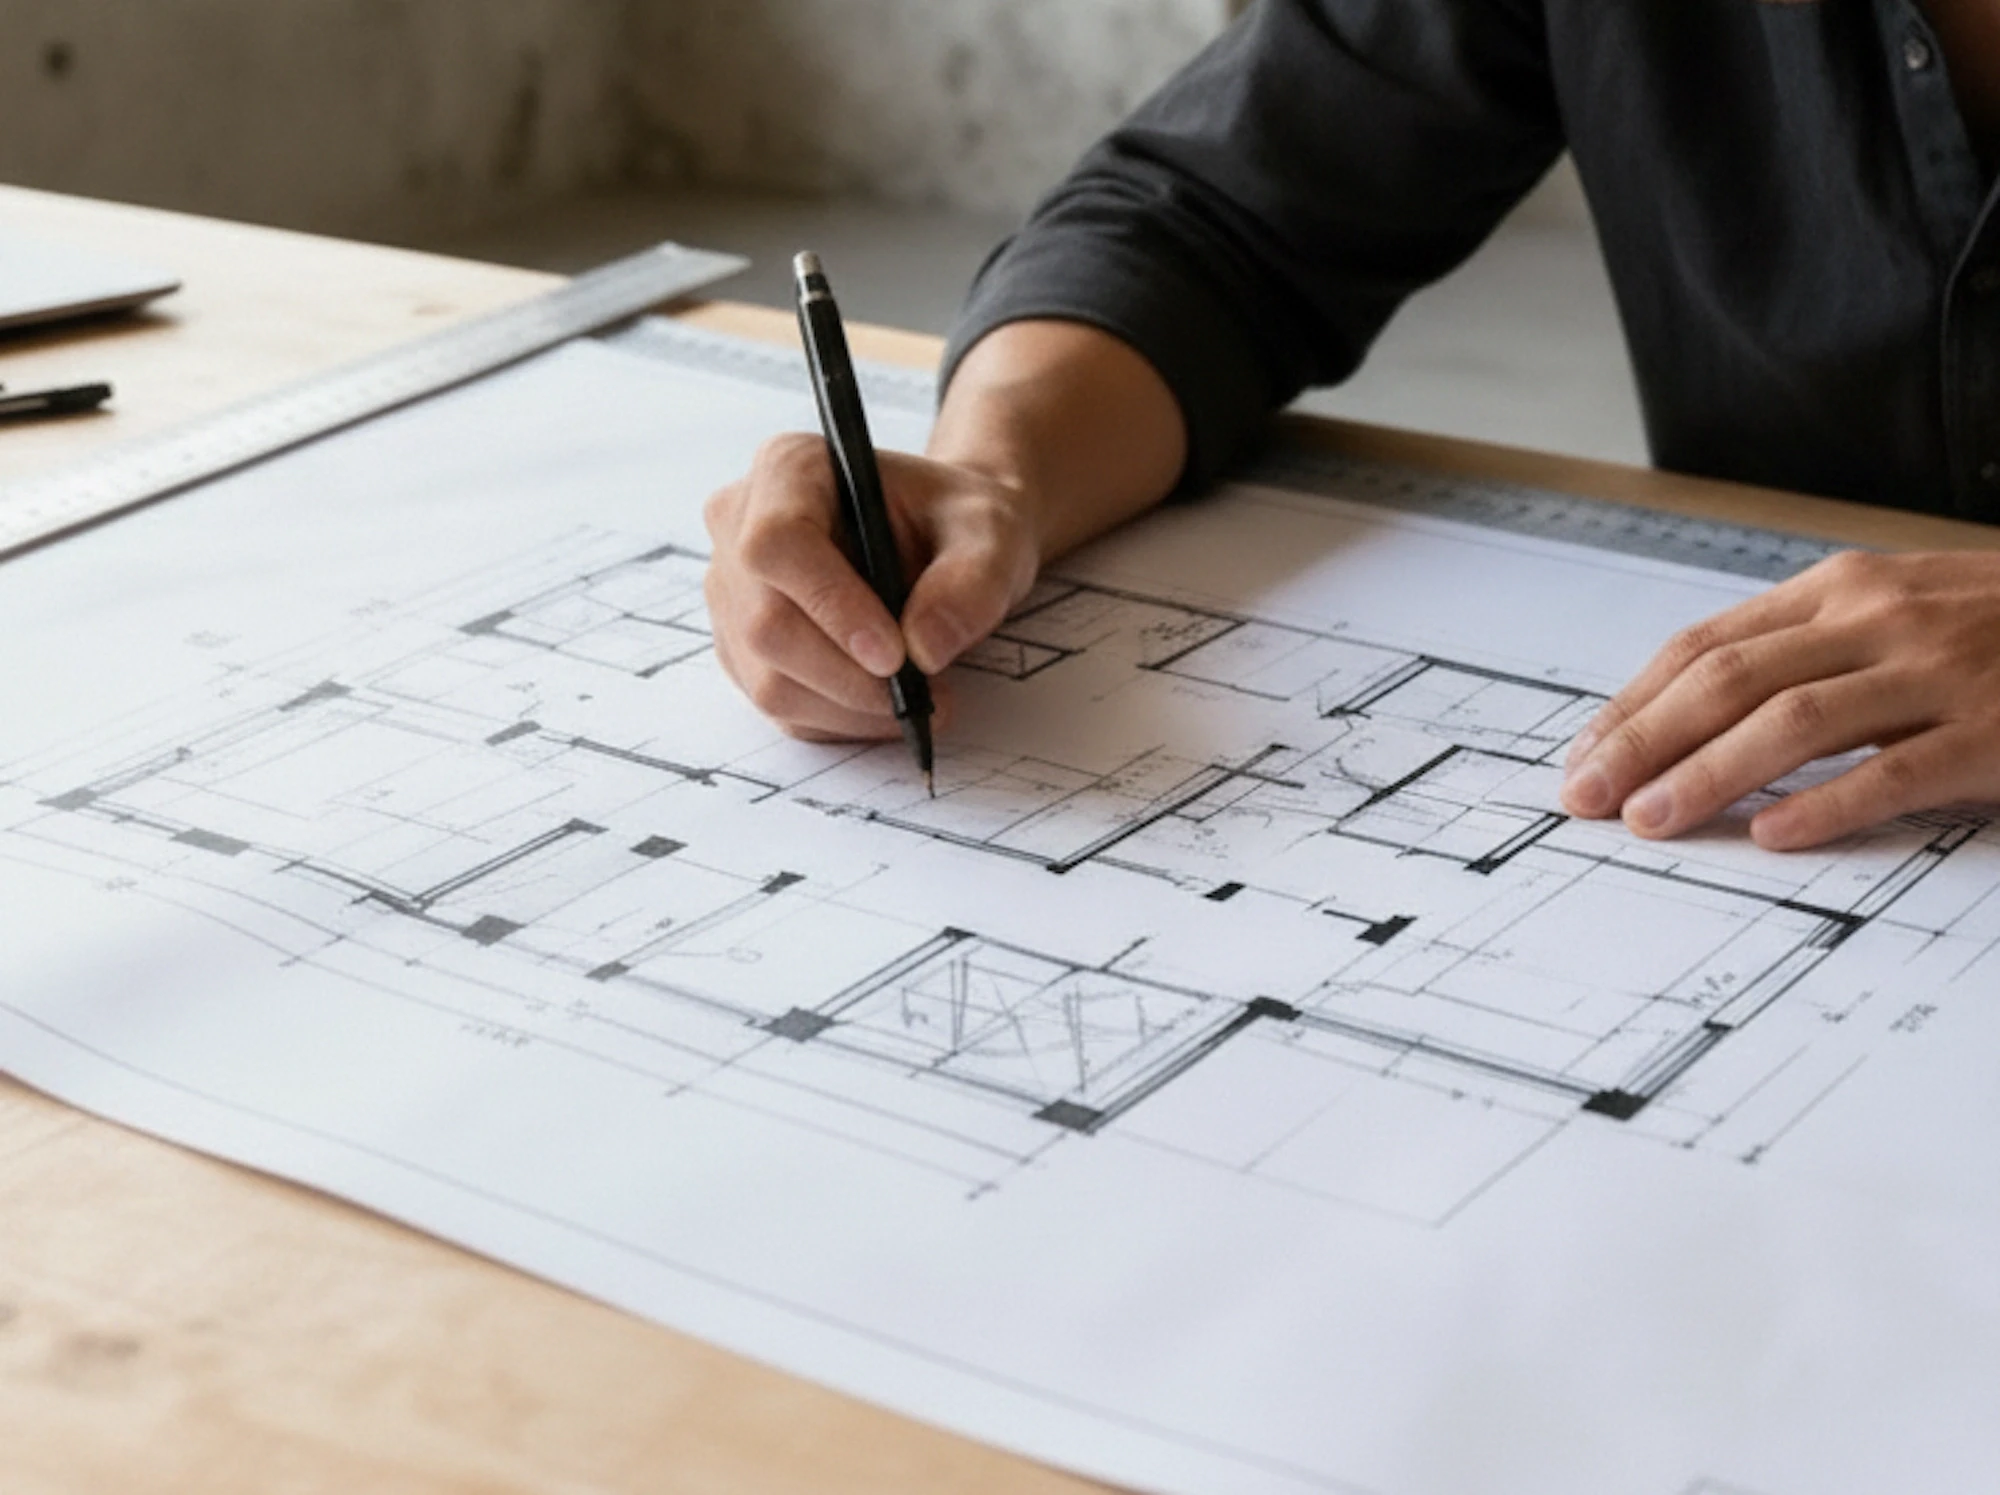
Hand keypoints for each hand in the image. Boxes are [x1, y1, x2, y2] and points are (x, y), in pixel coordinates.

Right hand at [703, 433, 1041, 739]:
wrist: (946, 545)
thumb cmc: (957, 524)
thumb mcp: (991, 534)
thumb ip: (972, 581)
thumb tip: (924, 648)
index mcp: (790, 469)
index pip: (777, 542)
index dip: (830, 604)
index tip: (896, 654)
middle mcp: (741, 527)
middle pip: (766, 624)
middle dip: (850, 677)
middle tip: (925, 695)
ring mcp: (734, 594)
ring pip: (769, 680)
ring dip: (851, 709)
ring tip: (921, 701)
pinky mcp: (744, 650)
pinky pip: (781, 707)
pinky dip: (842, 721)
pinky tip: (887, 704)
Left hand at [1560, 550, 1999, 849]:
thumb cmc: (1992, 625)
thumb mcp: (1888, 610)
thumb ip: (1799, 648)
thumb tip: (1681, 710)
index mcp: (1838, 588)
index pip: (1705, 646)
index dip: (1633, 703)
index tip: (1583, 756)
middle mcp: (1876, 618)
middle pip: (1730, 680)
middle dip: (1645, 741)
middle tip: (1588, 796)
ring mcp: (1937, 672)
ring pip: (1795, 720)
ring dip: (1710, 772)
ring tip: (1653, 820)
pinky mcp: (1994, 730)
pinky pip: (1895, 771)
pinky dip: (1827, 804)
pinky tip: (1773, 834)